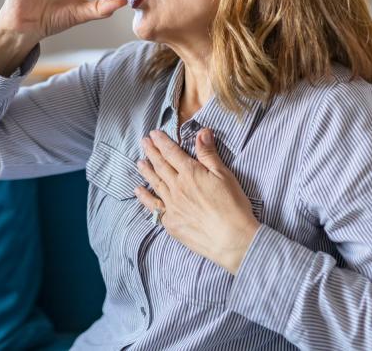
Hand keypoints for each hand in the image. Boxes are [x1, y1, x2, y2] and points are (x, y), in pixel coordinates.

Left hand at [135, 129, 260, 274]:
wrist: (231, 239)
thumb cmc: (232, 206)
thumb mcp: (224, 175)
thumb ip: (209, 154)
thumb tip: (202, 132)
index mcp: (190, 173)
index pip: (172, 153)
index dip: (162, 142)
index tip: (153, 134)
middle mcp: (177, 187)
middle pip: (161, 166)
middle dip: (151, 152)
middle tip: (143, 142)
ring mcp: (172, 205)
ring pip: (155, 184)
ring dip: (146, 171)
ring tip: (139, 162)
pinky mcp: (171, 222)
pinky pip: (154, 206)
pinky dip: (144, 197)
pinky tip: (138, 191)